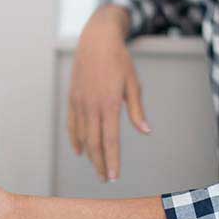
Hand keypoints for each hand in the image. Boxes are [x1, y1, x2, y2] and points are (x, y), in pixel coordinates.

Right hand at [68, 6, 151, 182]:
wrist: (96, 39)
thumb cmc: (119, 60)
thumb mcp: (133, 83)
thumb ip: (137, 110)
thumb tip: (146, 131)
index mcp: (110, 103)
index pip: (111, 140)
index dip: (112, 160)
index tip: (114, 177)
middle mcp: (92, 106)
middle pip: (94, 143)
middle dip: (100, 163)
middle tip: (106, 179)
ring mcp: (80, 102)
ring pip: (82, 136)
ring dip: (89, 154)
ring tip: (97, 167)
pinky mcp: (72, 98)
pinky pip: (72, 124)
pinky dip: (75, 139)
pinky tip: (80, 150)